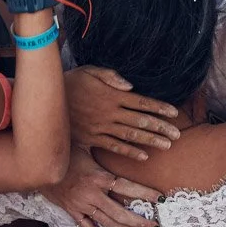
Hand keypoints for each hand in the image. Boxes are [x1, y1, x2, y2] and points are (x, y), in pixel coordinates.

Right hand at [45, 148, 159, 226]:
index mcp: (98, 177)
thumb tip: (122, 133)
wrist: (37, 167)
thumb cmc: (64, 151)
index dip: (144, 194)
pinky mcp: (72, 211)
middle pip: (120, 213)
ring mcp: (82, 205)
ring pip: (107, 222)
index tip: (160, 198)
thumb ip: (104, 143)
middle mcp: (92, 194)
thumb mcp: (85, 144)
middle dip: (139, 221)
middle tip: (154, 225)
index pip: (127, 187)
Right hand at [66, 66, 180, 159]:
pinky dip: (129, 151)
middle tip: (177, 135)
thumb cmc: (72, 82)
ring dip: (150, 140)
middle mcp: (110, 112)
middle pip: (141, 121)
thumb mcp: (90, 71)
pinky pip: (114, 146)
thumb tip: (130, 86)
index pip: (142, 102)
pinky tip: (144, 156)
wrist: (47, 101)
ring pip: (131, 135)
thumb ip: (111, 76)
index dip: (159, 108)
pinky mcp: (92, 138)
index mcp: (112, 95)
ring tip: (167, 145)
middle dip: (161, 128)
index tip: (174, 113)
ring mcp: (101, 127)